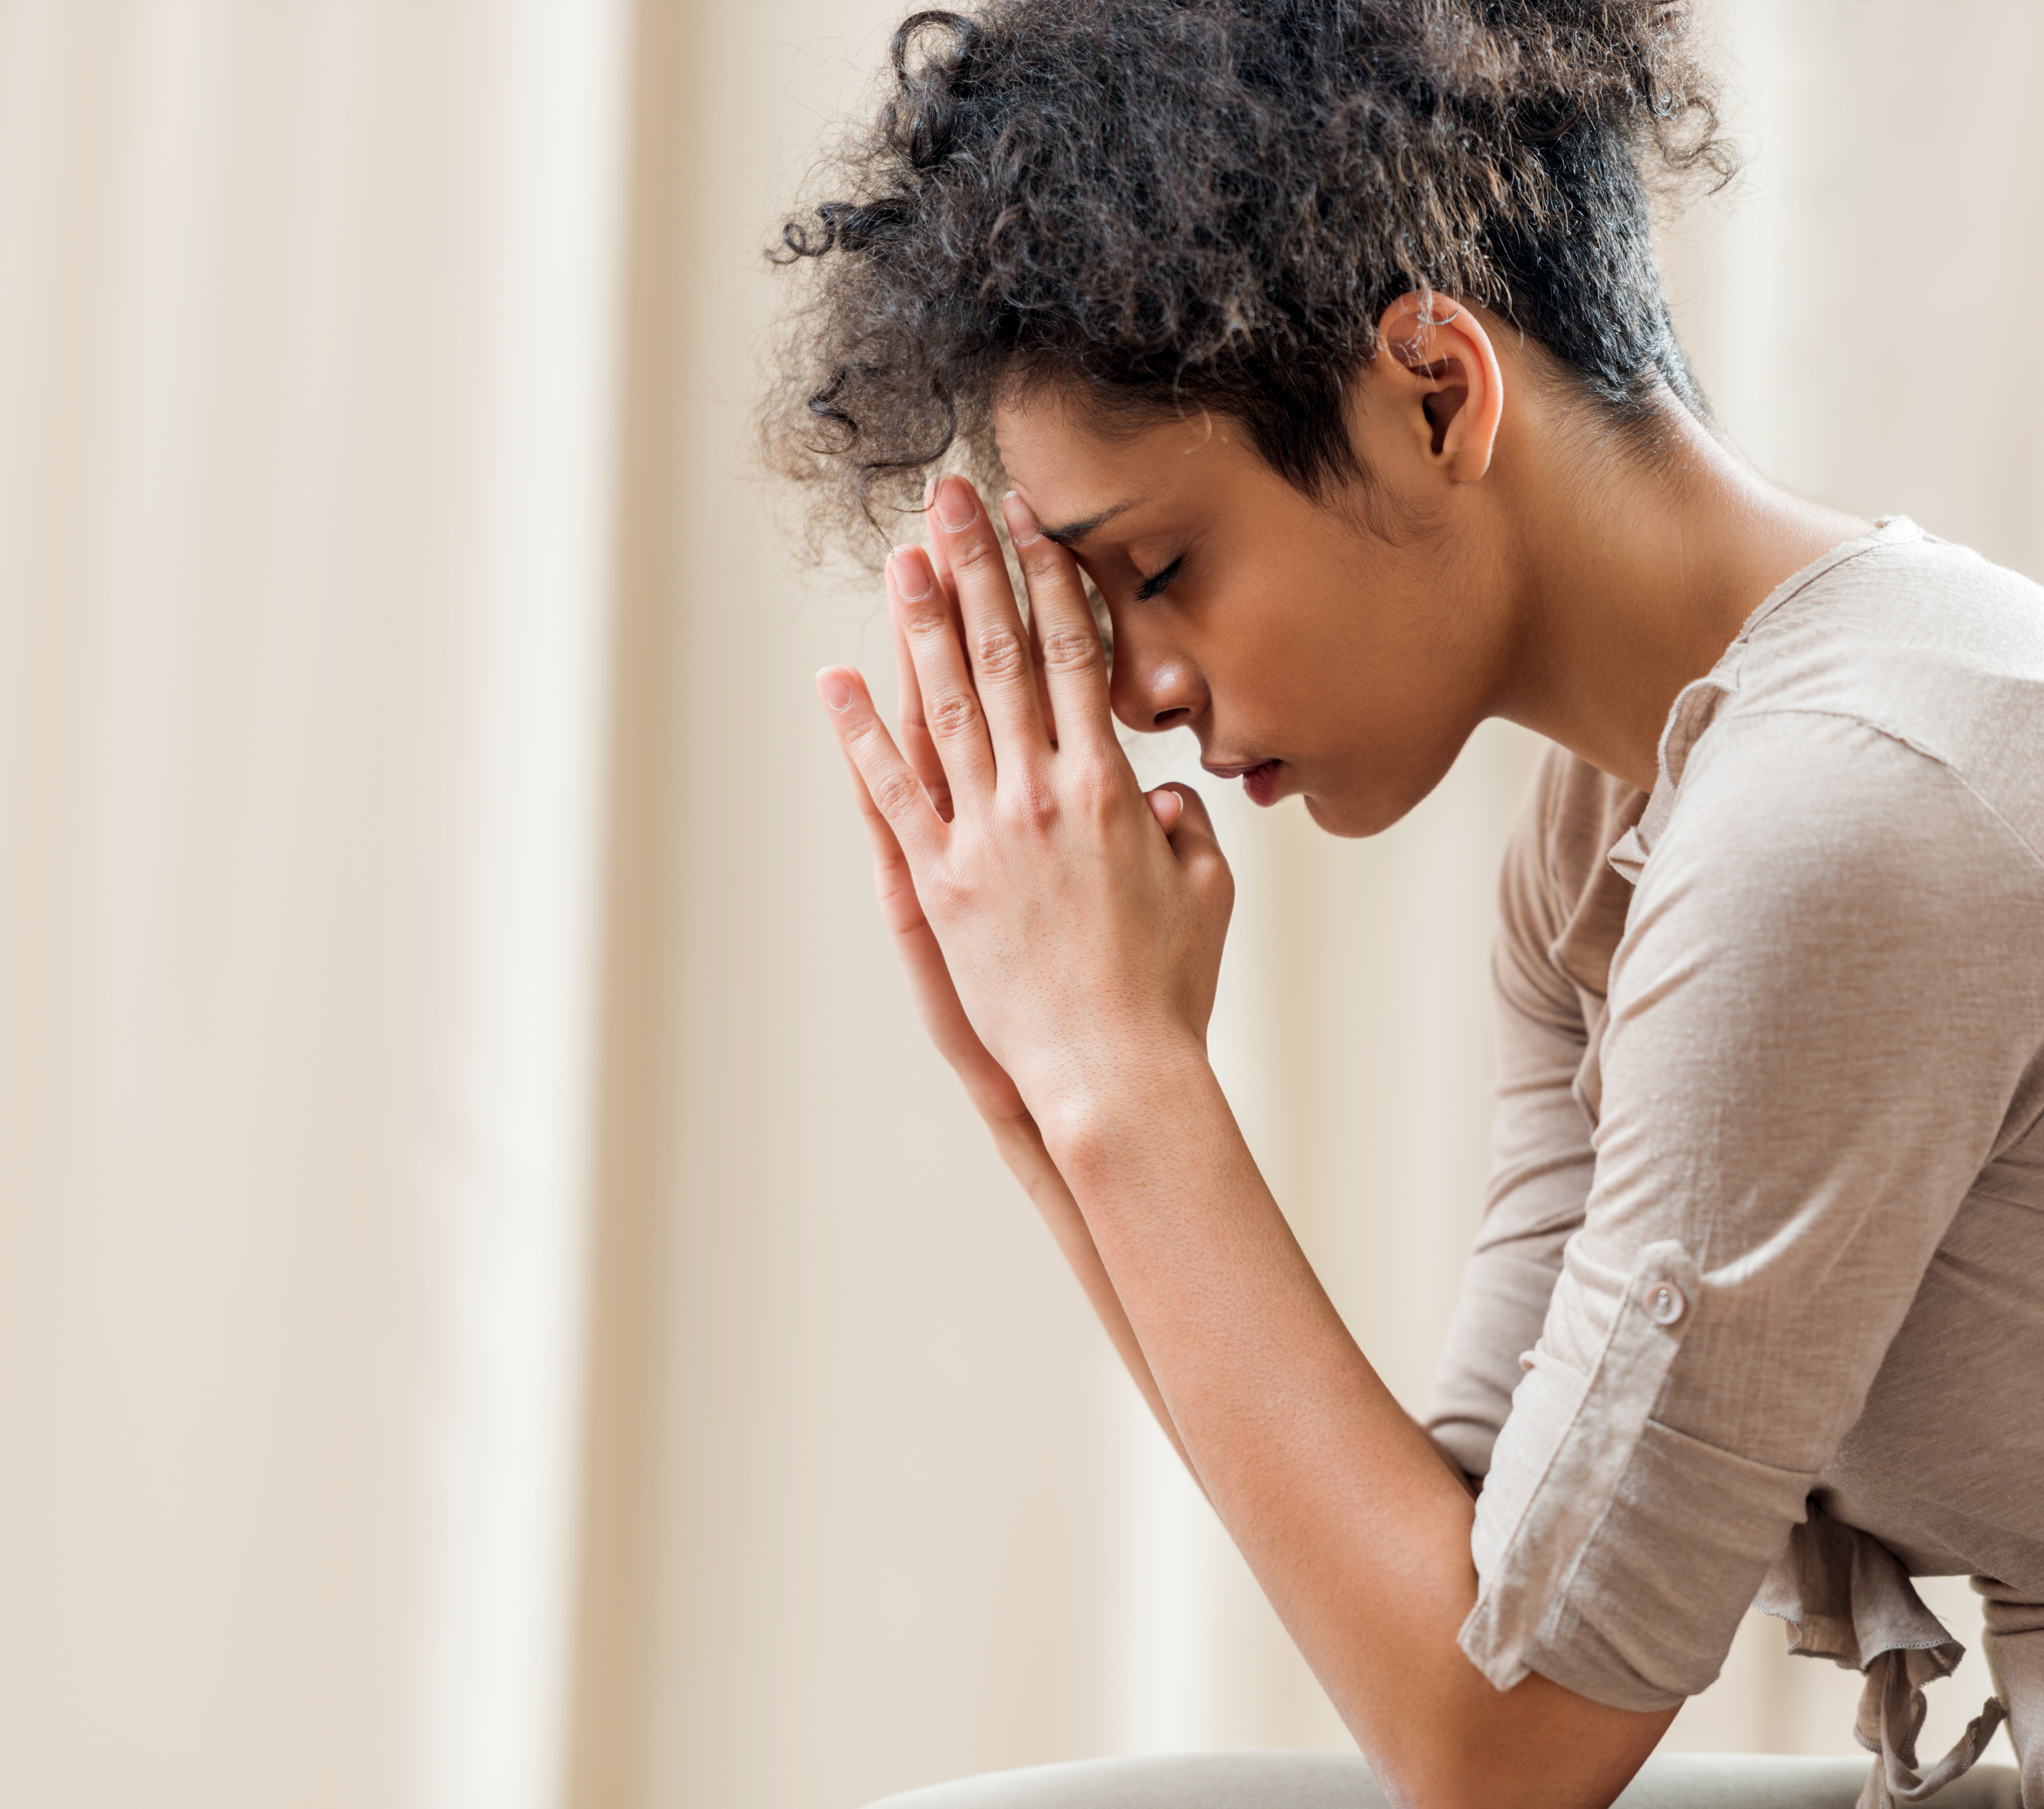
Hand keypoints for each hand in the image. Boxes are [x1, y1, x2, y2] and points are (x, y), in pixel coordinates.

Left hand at [818, 476, 1233, 1141]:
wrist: (1112, 1071)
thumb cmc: (1168, 991)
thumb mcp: (1207, 895)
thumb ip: (1189, 832)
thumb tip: (1168, 799)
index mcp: (1108, 789)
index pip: (1073, 657)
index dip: (1049, 582)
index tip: (1031, 523)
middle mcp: (1039, 795)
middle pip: (1002, 656)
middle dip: (977, 569)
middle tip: (950, 501)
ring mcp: (982, 837)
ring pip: (943, 707)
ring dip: (919, 625)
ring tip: (901, 559)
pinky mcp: (937, 885)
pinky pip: (890, 794)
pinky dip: (861, 734)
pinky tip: (836, 682)